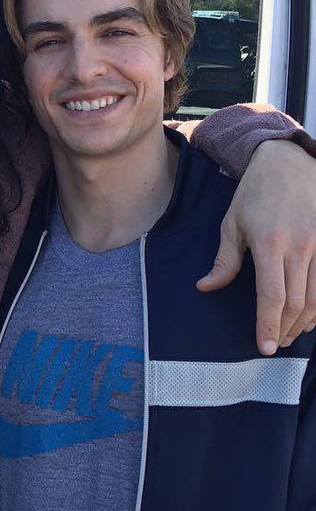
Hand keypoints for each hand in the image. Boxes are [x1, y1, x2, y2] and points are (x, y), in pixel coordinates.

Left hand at [197, 139, 315, 353]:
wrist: (287, 163)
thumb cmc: (254, 194)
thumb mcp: (231, 224)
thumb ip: (224, 261)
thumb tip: (205, 287)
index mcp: (270, 243)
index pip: (271, 295)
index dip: (268, 324)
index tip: (265, 347)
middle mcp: (300, 247)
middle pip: (298, 302)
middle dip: (286, 329)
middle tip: (275, 344)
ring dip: (305, 322)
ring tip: (290, 334)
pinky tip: (309, 316)